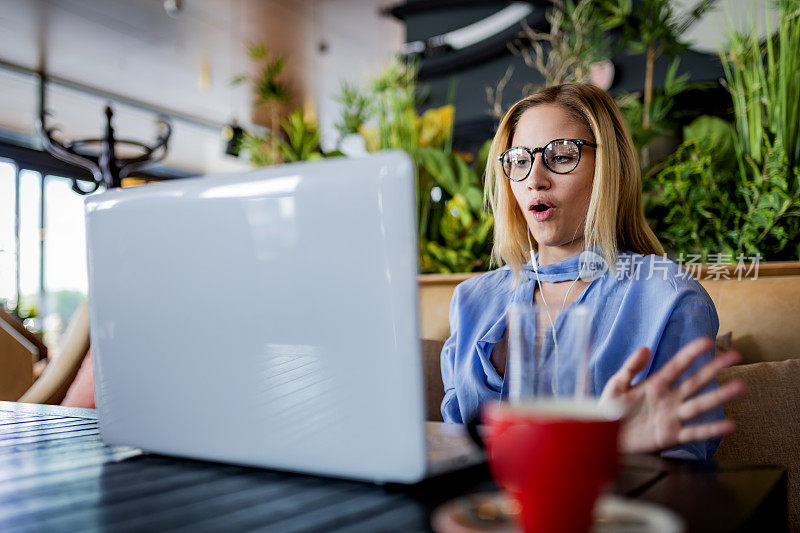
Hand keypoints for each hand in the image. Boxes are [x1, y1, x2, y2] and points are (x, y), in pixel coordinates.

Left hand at [600, 337, 745, 453]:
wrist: (604, 437)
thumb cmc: (610, 411)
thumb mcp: (617, 385)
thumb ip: (630, 368)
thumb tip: (645, 348)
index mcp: (656, 384)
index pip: (677, 365)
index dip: (691, 353)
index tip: (707, 341)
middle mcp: (669, 399)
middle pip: (696, 381)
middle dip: (714, 369)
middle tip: (735, 356)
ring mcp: (672, 417)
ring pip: (700, 405)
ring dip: (720, 396)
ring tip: (741, 386)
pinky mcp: (670, 436)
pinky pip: (694, 433)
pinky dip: (711, 430)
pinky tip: (730, 425)